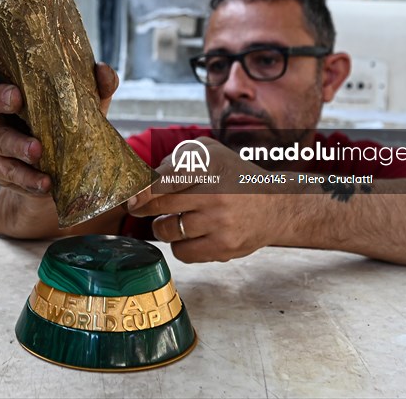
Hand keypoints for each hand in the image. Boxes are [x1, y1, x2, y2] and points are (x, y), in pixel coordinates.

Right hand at [0, 54, 118, 197]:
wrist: (62, 167)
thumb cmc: (63, 119)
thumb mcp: (80, 101)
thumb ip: (92, 86)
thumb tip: (104, 72)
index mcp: (3, 84)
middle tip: (16, 99)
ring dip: (16, 146)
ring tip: (37, 151)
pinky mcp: (1, 170)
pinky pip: (9, 174)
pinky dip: (28, 179)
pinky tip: (44, 182)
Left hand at [125, 137, 300, 262]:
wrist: (275, 205)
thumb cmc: (233, 177)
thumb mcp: (211, 153)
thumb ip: (177, 158)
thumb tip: (144, 179)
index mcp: (211, 165)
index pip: (165, 179)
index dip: (142, 190)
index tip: (131, 196)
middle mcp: (216, 194)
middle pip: (160, 205)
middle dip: (143, 207)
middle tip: (139, 206)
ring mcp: (220, 223)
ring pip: (167, 230)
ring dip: (162, 226)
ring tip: (173, 219)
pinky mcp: (224, 248)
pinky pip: (182, 252)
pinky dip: (179, 244)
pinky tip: (189, 234)